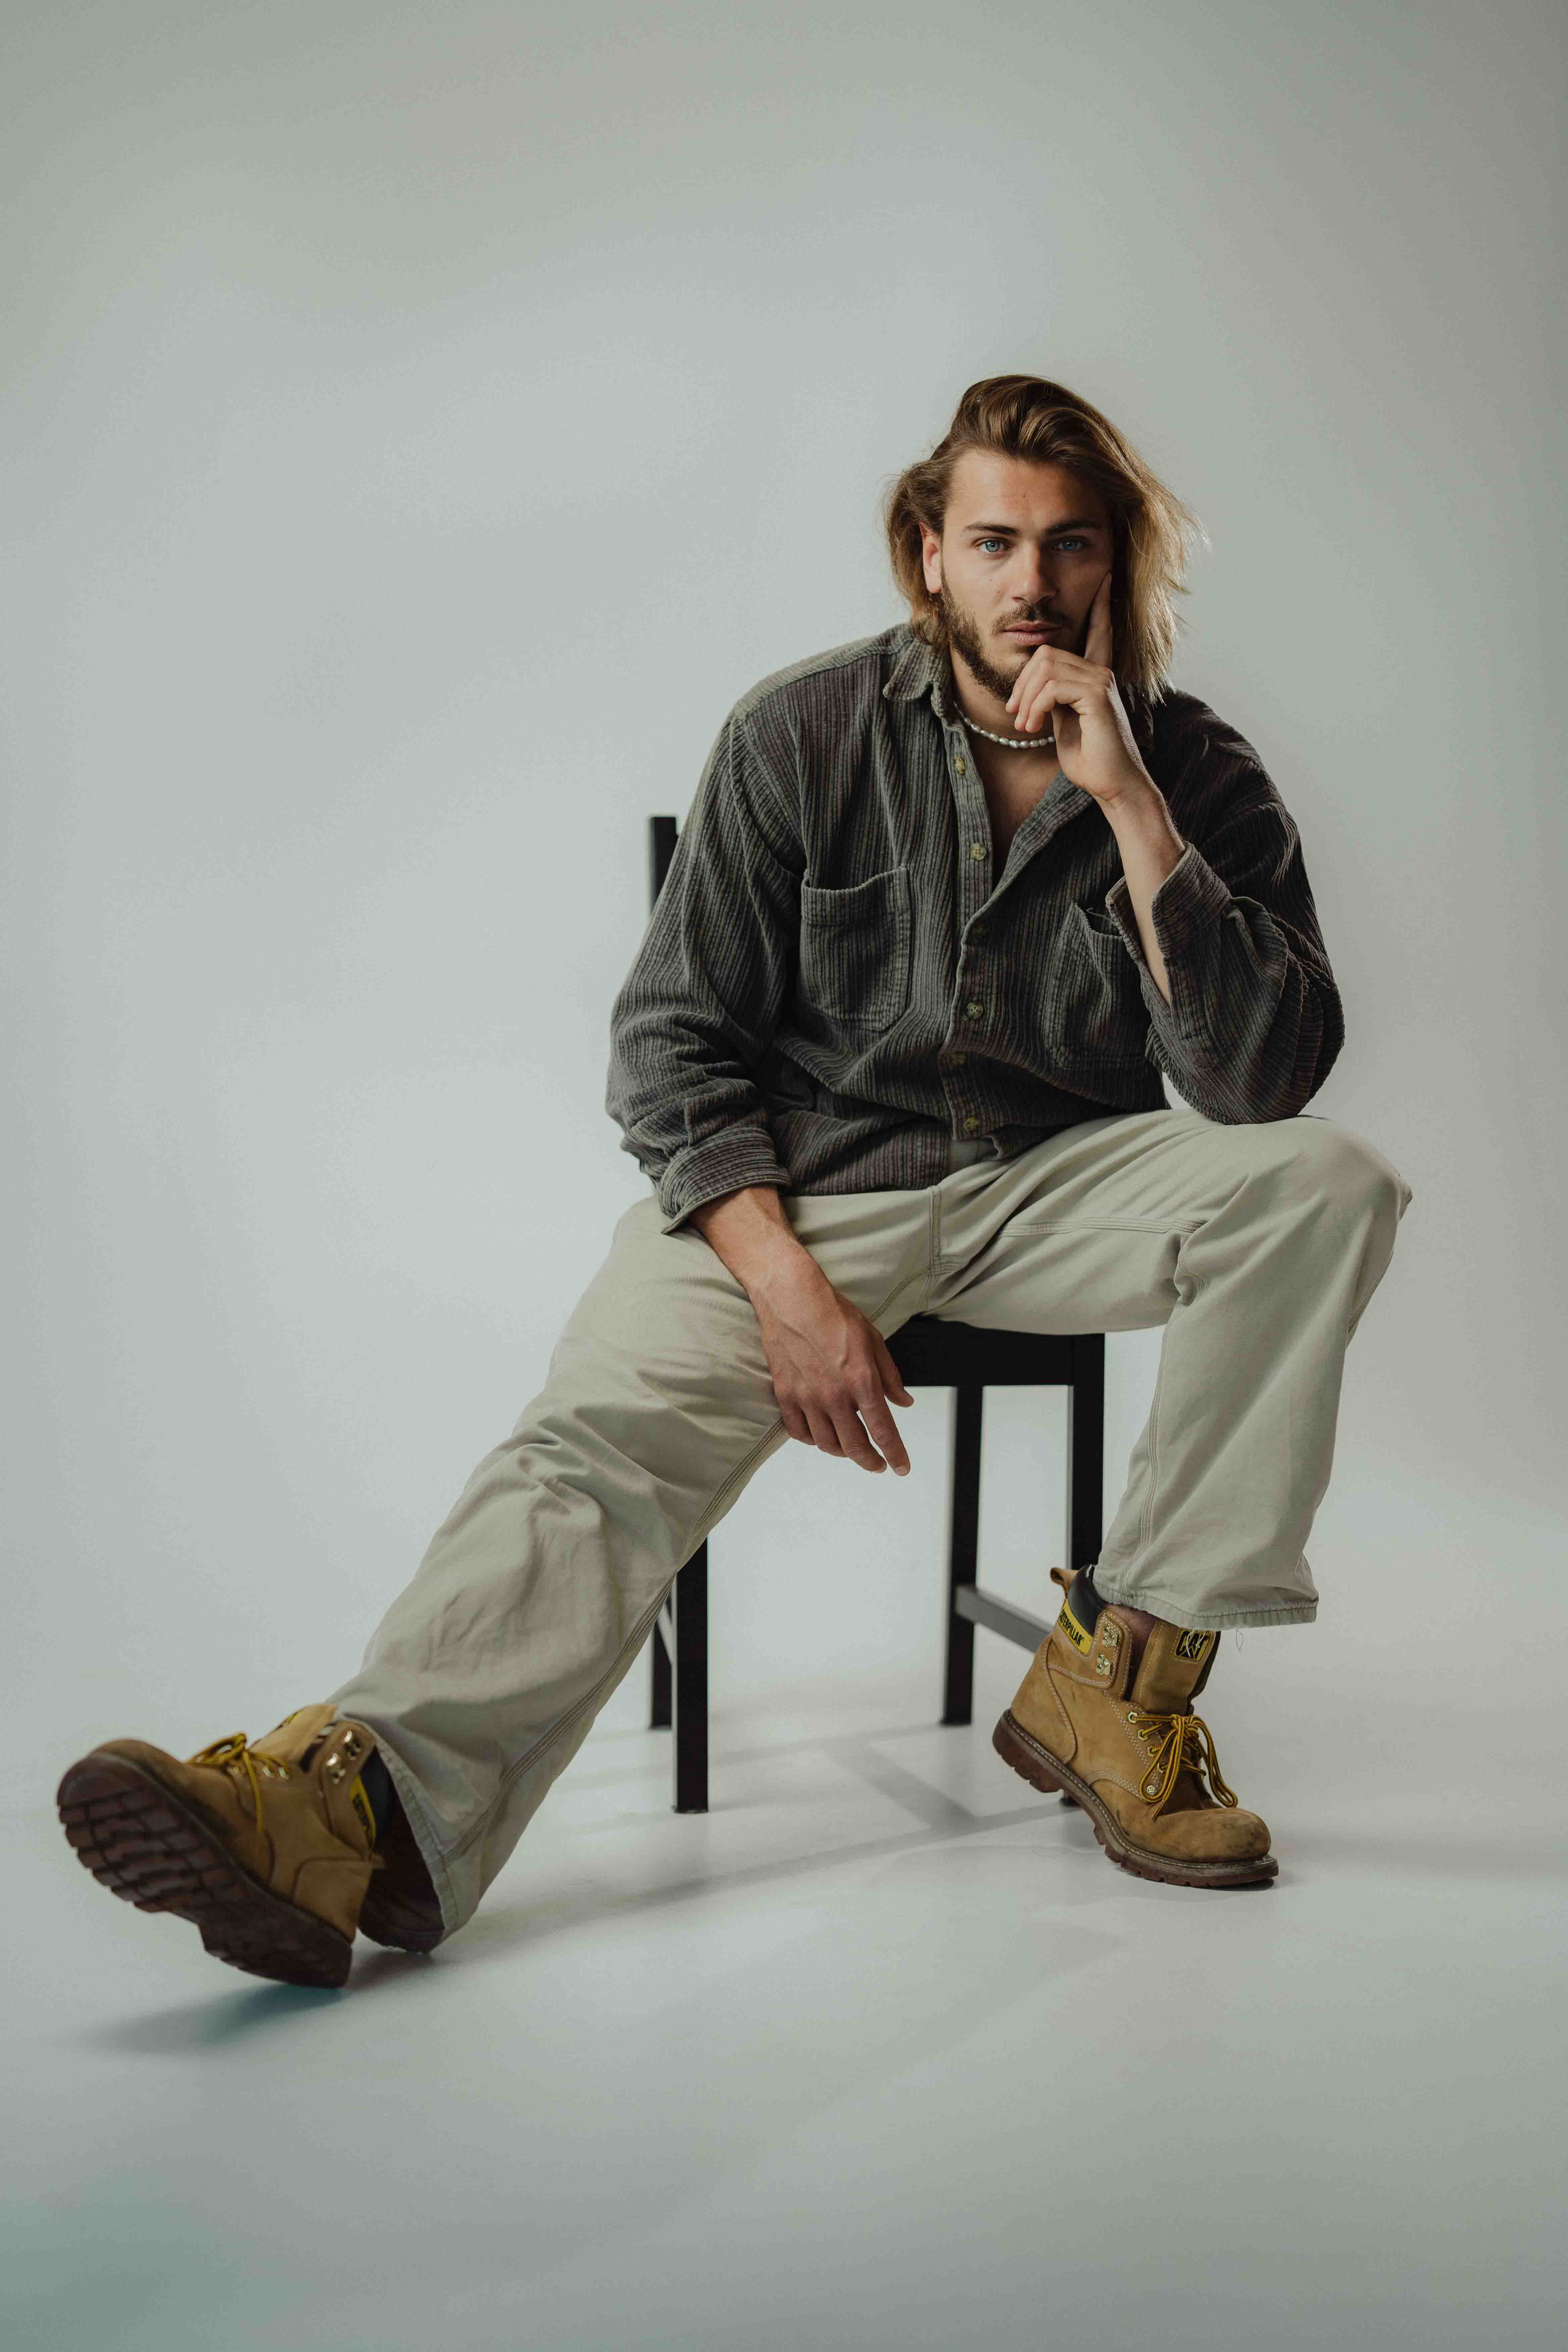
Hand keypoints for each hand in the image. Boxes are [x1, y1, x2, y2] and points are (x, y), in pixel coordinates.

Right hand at [751, 1255, 913, 1474]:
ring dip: (842, 1451)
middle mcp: (834, 1395)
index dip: (895, 1454)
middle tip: (877, 1464)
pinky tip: (819, 1436)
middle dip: (870, 1461)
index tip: (901, 1467)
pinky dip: (811, 1440)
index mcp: (861, 1381)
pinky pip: (798, 1431)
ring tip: (850, 1448)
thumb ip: (890, 1376)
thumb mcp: (873, 1340)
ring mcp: (807, 1397)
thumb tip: (903, 1401)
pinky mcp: (785, 1394)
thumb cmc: (831, 1313)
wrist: (791, 1298)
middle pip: (854, 1446)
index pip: (883, 1431)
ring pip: (826, 1444)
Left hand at [1004, 569, 1151, 807]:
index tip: (1106, 579)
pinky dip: (1036, 706)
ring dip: (1026, 698)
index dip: (1101, 606)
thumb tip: (1034, 688)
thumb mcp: (1064, 723)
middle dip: (1022, 683)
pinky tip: (1034, 726)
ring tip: (1025, 726)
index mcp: (1095, 676)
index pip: (1099, 631)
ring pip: (1046, 668)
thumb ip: (1054, 699)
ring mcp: (1102, 681)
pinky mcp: (1097, 696)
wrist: (1111, 784)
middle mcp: (1101, 672)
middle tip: (1016, 715)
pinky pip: (1053, 686)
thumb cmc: (1089, 758)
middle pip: (1047, 653)